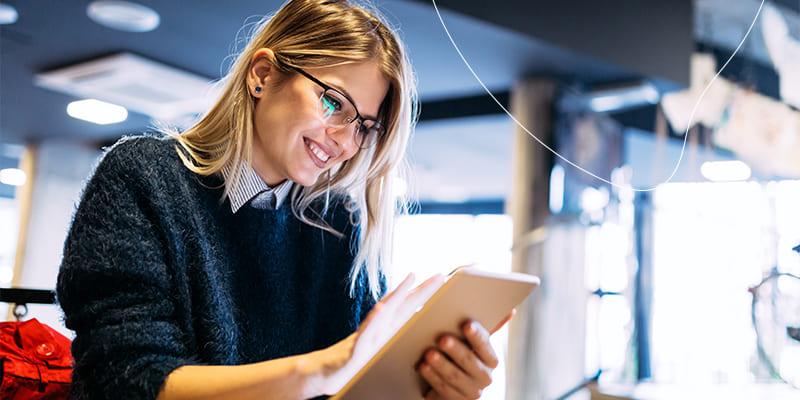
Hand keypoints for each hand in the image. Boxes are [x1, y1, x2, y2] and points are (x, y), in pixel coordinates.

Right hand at [313, 273, 444, 394]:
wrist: (320, 375)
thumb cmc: (350, 365)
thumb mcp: (376, 353)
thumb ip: (390, 340)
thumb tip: (410, 328)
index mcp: (384, 332)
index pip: (406, 309)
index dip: (422, 294)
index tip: (440, 281)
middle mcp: (376, 330)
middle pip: (401, 306)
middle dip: (421, 290)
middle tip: (440, 275)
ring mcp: (365, 338)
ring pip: (383, 313)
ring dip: (397, 294)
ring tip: (411, 277)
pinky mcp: (354, 352)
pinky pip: (364, 335)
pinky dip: (373, 322)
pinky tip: (380, 309)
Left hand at [419, 312, 514, 399]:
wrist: (453, 383)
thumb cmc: (463, 354)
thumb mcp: (474, 342)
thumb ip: (488, 327)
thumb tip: (512, 311)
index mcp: (491, 359)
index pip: (485, 346)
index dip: (477, 336)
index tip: (467, 324)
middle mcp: (485, 377)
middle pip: (469, 361)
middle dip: (455, 349)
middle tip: (442, 338)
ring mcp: (471, 391)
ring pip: (454, 376)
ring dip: (440, 364)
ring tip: (429, 354)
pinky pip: (442, 388)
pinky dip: (432, 377)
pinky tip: (423, 366)